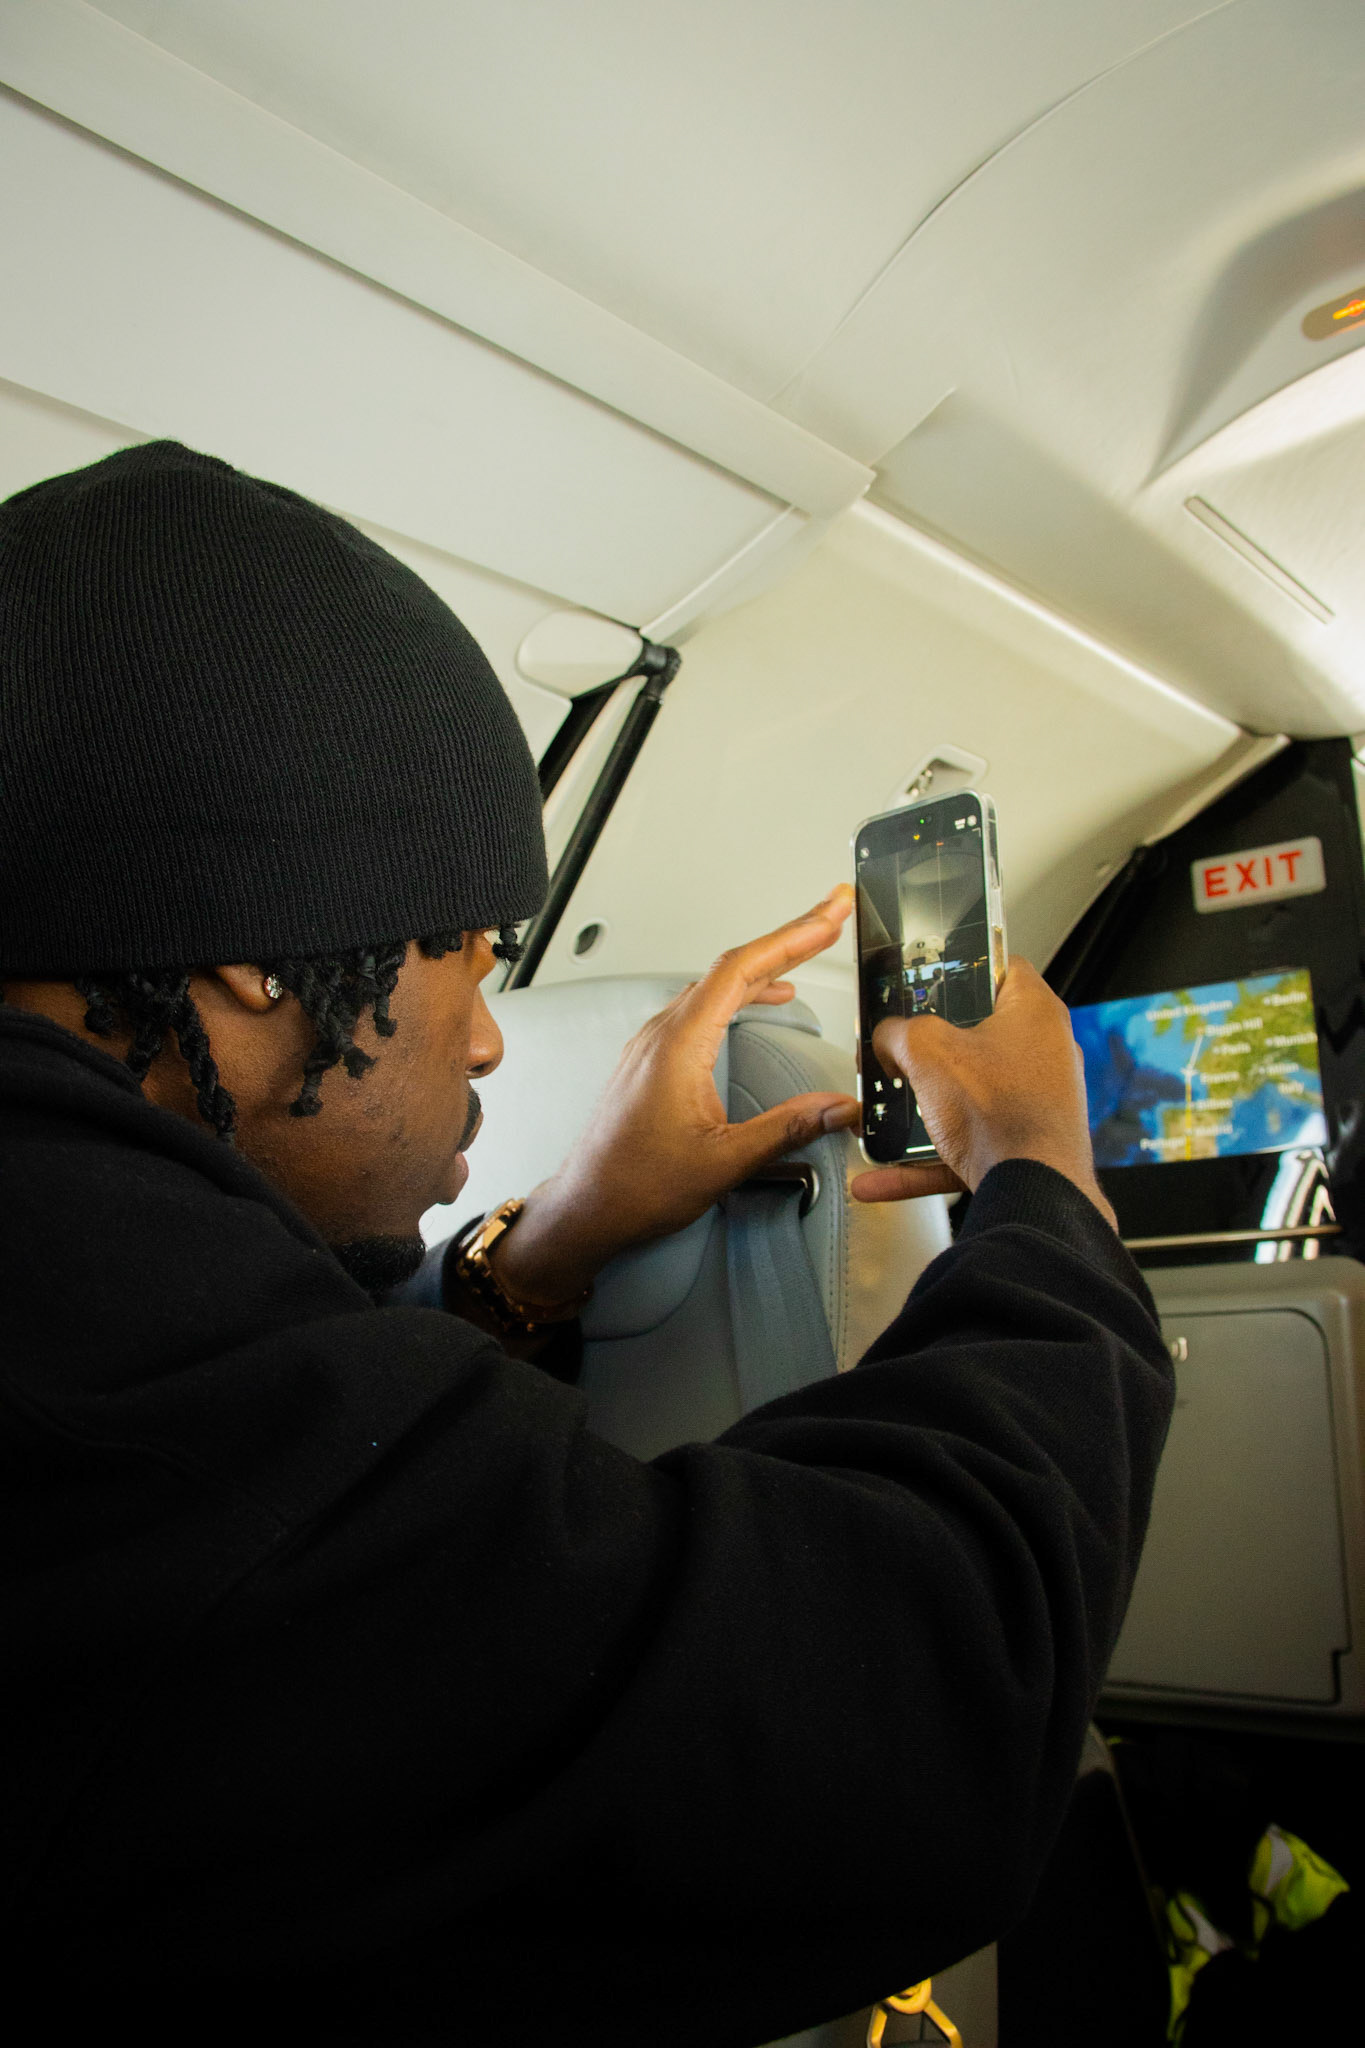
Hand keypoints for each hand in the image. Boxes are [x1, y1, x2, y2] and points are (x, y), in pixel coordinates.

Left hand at [487, 888, 860, 1305]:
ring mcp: (654, 1044)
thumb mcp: (726, 1161)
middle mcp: (662, 1034)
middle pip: (732, 967)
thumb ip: (788, 1128)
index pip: (742, 969)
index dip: (792, 935)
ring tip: (807, 949)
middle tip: (831, 917)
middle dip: (788, 939)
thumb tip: (841, 1108)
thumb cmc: (636, 1186)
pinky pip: (701, 1006)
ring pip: (715, 985)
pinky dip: (740, 991)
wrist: (587, 1209)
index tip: (828, 914)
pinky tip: (761, 998)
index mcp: (679, 1044)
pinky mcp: (652, 1058)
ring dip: (765, 964)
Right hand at [850, 957, 1114, 1228]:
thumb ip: (897, 1033)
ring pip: (969, 1095)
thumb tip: (887, 1038)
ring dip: (923, 1108)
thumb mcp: (927, 1051)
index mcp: (1034, 1013)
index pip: (1002, 966)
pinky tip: (881, 1176)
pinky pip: (965, 1145)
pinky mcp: (1025, 1144)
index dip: (965, 963)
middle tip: (900, 1048)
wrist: (1033, 1193)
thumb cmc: (1003, 1114)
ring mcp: (1038, 1101)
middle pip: (978, 1034)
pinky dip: (925, 1160)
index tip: (933, 974)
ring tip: (886, 1112)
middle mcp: (1045, 1053)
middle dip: (931, 1047)